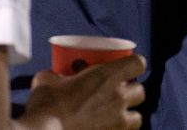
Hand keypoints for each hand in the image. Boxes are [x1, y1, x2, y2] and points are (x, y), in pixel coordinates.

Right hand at [20, 55, 145, 129]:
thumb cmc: (46, 105)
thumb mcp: (47, 80)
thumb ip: (55, 75)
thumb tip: (51, 77)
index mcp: (107, 77)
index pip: (138, 63)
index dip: (134, 63)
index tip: (125, 67)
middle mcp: (118, 98)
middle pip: (140, 91)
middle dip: (131, 91)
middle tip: (114, 93)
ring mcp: (117, 122)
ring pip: (137, 118)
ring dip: (129, 115)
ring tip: (113, 115)